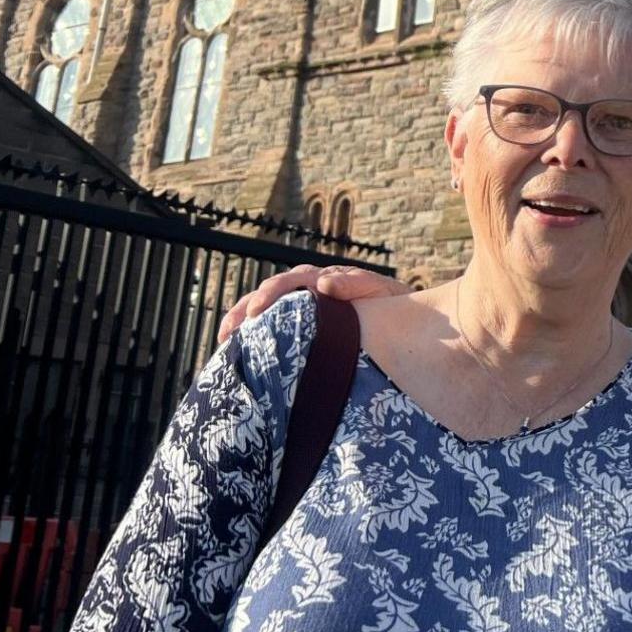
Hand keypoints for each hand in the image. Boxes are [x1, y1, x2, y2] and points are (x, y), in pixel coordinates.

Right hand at [215, 264, 411, 342]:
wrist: (406, 319)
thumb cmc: (393, 304)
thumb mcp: (381, 292)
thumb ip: (355, 284)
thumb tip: (322, 284)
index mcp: (323, 279)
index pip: (289, 281)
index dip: (270, 295)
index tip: (256, 312)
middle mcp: (308, 290)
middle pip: (270, 295)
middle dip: (247, 310)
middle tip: (231, 330)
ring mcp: (304, 309)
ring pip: (267, 311)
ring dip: (243, 321)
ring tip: (225, 340)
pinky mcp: (304, 327)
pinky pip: (276, 329)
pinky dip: (257, 337)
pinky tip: (241, 352)